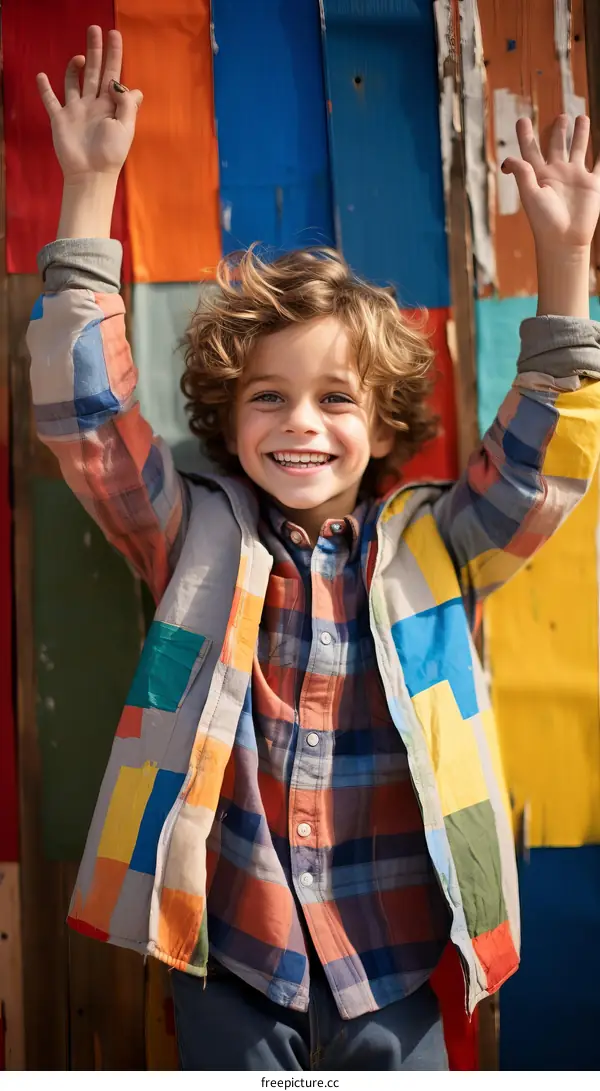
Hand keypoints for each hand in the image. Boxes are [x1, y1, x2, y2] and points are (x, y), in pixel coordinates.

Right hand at [37, 25, 142, 185]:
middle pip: (94, 71)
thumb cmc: (111, 154)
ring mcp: (76, 111)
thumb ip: (127, 105)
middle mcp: (93, 104)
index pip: (113, 74)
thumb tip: (127, 85)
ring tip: (80, 57)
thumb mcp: (126, 128)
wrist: (91, 175)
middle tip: (94, 29)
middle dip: (95, 50)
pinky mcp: (60, 119)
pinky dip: (45, 88)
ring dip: (74, 67)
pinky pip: (51, 100)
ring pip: (74, 81)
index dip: (114, 54)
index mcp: (110, 105)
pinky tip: (42, 76)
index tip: (114, 35)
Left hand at [502, 115, 599, 254]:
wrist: (564, 240)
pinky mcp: (592, 184)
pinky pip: (599, 164)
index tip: (522, 119)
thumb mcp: (529, 195)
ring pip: (579, 148)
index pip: (531, 150)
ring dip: (580, 134)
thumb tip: (509, 159)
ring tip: (581, 118)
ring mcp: (575, 177)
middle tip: (561, 117)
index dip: (526, 135)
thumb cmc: (544, 221)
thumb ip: (523, 173)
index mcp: (539, 175)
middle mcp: (557, 173)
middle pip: (557, 145)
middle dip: (559, 131)